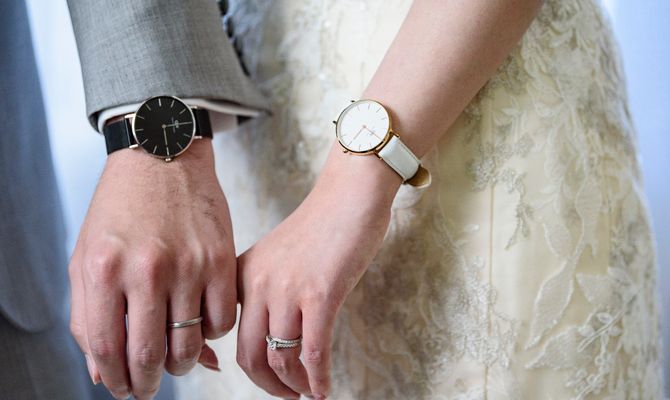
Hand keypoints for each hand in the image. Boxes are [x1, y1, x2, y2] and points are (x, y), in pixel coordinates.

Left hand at [69, 139, 235, 398]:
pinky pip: (221, 321)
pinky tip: (199, 324)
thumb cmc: (121, 207)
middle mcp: (147, 269)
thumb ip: (87, 315)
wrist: (163, 157)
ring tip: (175, 359)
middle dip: (147, 383)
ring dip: (182, 364)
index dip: (115, 380)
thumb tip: (103, 369)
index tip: (123, 389)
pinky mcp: (221, 260)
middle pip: (151, 355)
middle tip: (148, 386)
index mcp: (104, 270)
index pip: (108, 349)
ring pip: (191, 345)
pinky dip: (211, 334)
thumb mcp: (87, 256)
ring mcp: (189, 265)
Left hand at [236, 144, 400, 398]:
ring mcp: (288, 290)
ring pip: (280, 359)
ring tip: (308, 392)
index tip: (266, 380)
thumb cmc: (321, 225)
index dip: (242, 369)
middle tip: (287, 396)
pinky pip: (313, 352)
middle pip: (249, 356)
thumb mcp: (276, 256)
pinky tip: (325, 389)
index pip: (228, 336)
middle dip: (268, 386)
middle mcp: (258, 284)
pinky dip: (318, 379)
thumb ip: (265, 288)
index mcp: (243, 276)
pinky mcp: (320, 294)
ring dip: (295, 386)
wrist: (349, 194)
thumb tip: (272, 333)